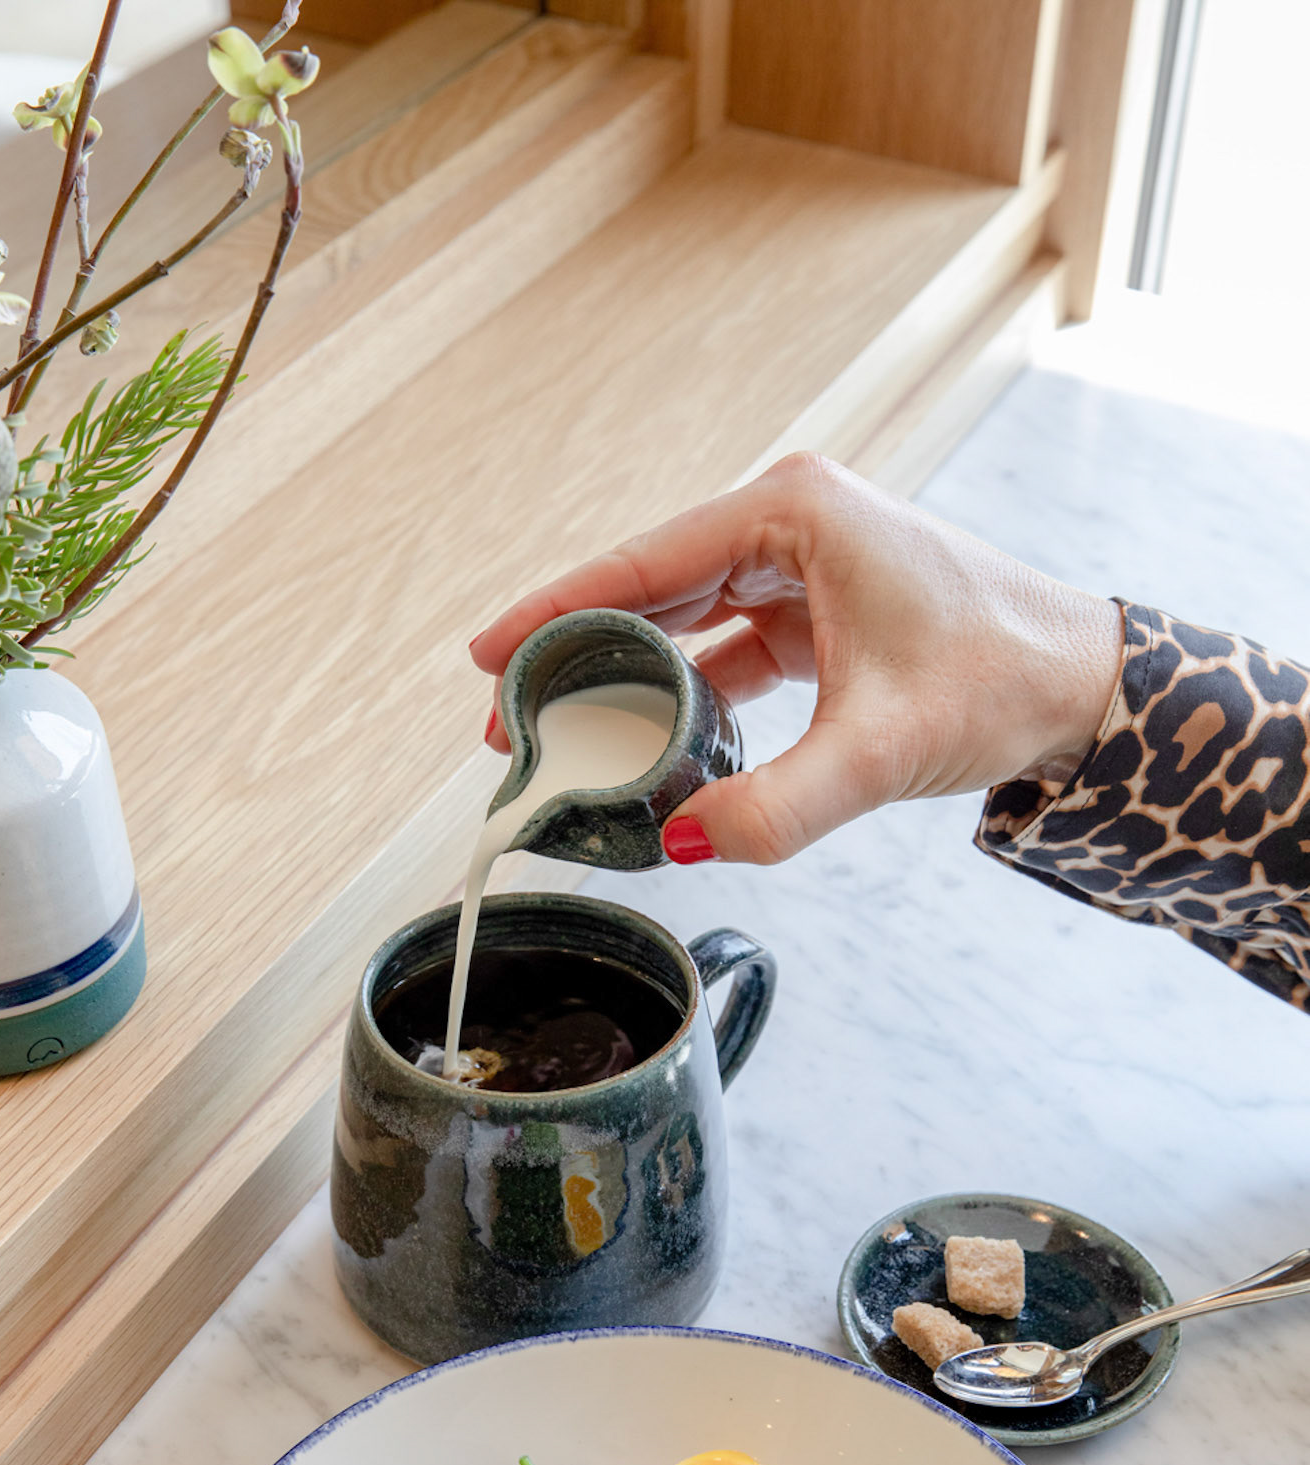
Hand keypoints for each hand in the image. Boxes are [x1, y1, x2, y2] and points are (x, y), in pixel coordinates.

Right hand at [468, 454, 1122, 864]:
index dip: (555, 609)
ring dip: (628, 678)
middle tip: (511, 719)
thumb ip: (777, 804)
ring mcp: (803, 565)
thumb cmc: (1002, 678)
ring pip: (684, 620)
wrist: (1083, 688)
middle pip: (651, 588)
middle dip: (579, 653)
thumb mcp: (879, 748)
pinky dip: (686, 696)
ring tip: (565, 736)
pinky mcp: (818, 611)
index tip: (484, 651)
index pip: (645, 562)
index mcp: (794, 513)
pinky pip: (725, 650)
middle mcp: (790, 523)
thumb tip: (685, 846)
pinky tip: (650, 744)